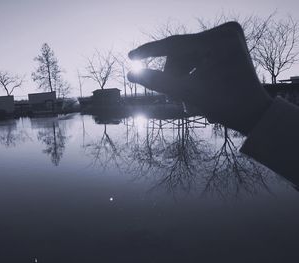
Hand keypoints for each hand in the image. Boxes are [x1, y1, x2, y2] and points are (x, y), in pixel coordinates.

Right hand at [128, 22, 272, 134]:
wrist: (254, 114)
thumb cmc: (225, 106)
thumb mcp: (187, 93)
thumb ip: (157, 82)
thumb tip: (130, 73)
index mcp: (220, 39)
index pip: (176, 44)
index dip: (150, 52)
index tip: (131, 55)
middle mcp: (226, 31)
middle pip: (182, 52)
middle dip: (174, 75)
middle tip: (177, 99)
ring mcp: (228, 36)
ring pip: (188, 55)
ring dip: (183, 77)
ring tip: (190, 101)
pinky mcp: (227, 44)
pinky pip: (199, 56)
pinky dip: (193, 73)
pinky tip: (198, 90)